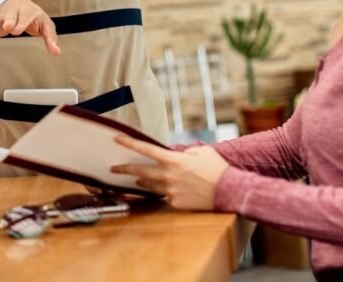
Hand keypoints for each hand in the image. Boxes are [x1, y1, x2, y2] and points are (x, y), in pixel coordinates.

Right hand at [0, 0, 59, 55]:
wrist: (19, 4)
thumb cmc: (35, 18)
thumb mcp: (45, 26)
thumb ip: (50, 39)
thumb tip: (56, 52)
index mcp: (29, 11)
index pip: (25, 16)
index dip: (21, 23)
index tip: (16, 31)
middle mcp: (15, 10)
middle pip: (10, 14)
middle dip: (8, 21)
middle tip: (6, 28)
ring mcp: (3, 14)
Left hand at [110, 136, 228, 210]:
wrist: (229, 192)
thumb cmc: (217, 169)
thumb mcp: (201, 152)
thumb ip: (185, 152)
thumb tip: (178, 155)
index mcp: (173, 160)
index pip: (146, 149)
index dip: (129, 143)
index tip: (116, 138)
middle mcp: (168, 175)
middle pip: (139, 172)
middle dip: (124, 170)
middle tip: (114, 168)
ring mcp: (170, 191)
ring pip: (148, 186)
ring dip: (140, 182)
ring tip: (135, 180)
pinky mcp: (175, 203)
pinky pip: (164, 196)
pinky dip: (163, 192)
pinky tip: (165, 190)